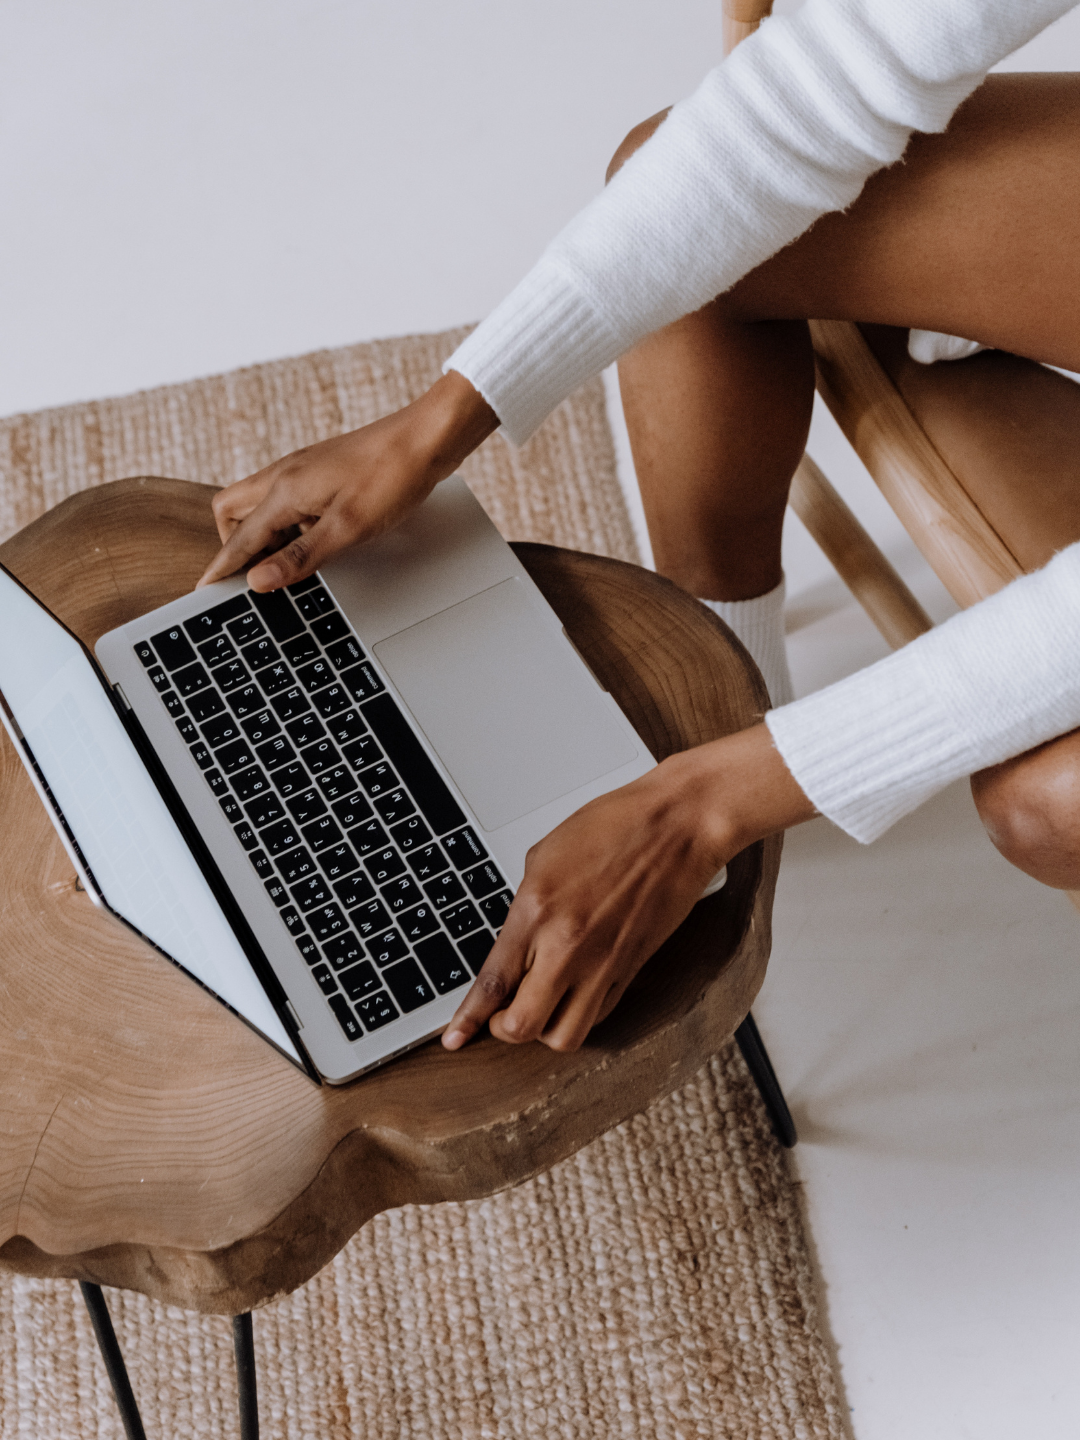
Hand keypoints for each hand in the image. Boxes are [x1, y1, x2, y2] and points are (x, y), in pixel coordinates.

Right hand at [197, 371, 497, 591]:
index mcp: (283, 490)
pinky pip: (285, 500)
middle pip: (233, 513)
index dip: (222, 569)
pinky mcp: (318, 472)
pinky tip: (316, 537)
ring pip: (259, 505)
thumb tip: (258, 580)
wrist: (424, 438)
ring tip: (292, 561)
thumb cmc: (392, 477)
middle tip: (258, 574)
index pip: (239, 540)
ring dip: (266, 535)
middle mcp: (283, 475)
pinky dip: (288, 523)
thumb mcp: (347, 528)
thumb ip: (300, 557)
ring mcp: (300, 471)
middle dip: (237, 545)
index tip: (204, 592)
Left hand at [442, 723, 814, 1053]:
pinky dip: (579, 1015)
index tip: (453, 1038)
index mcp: (536, 911)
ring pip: (564, 1036)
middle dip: (502, 1029)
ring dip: (543, 1031)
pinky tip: (573, 994)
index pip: (492, 983)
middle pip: (521, 1026)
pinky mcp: (632, 968)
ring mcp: (603, 962)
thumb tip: (512, 944)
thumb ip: (524, 907)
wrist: (677, 825)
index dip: (467, 1019)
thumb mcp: (546, 856)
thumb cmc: (615, 825)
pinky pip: (598, 1014)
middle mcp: (567, 945)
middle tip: (499, 1016)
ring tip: (538, 1008)